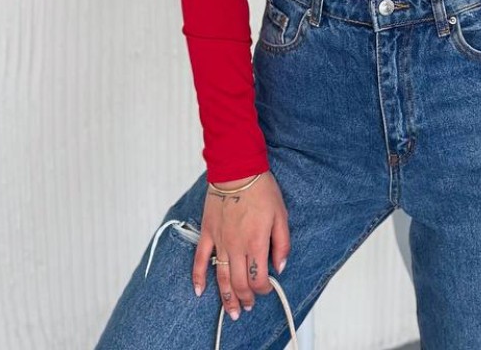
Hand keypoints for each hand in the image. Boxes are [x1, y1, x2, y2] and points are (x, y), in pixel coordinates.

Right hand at [191, 172, 290, 321]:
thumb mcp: (281, 215)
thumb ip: (282, 243)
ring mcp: (220, 242)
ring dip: (226, 297)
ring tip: (231, 310)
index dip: (263, 289)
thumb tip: (280, 266)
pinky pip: (199, 260)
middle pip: (239, 283)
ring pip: (221, 278)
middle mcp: (236, 247)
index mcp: (256, 244)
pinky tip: (200, 291)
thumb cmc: (261, 190)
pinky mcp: (207, 234)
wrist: (237, 170)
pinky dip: (198, 277)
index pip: (258, 278)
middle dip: (245, 299)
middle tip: (248, 307)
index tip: (267, 289)